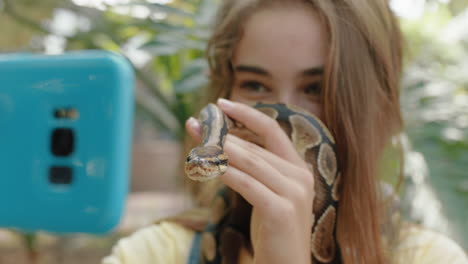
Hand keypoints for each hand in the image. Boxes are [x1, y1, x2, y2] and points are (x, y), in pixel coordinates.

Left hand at [185, 99, 313, 263]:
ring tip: (195, 142)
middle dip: (219, 134)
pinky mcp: (281, 211)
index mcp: (298, 168)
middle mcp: (300, 176)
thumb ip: (251, 169)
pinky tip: (204, 166)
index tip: (221, 103)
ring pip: (249, 161)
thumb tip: (222, 144)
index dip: (247, 114)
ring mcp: (294, 193)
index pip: (271, 130)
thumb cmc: (273, 230)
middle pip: (254, 145)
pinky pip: (246, 184)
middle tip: (194, 124)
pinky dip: (223, 172)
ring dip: (217, 150)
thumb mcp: (264, 193)